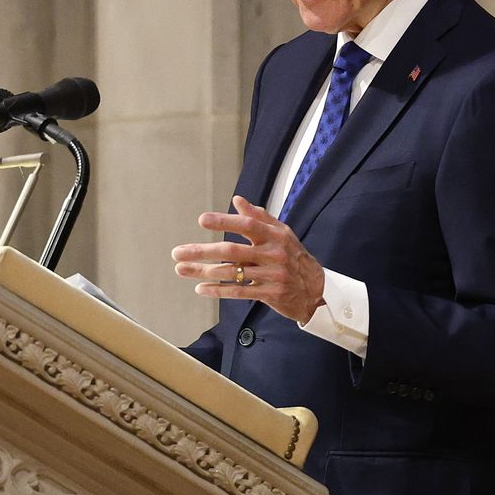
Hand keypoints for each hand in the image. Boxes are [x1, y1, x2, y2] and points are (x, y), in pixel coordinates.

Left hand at [171, 195, 325, 323]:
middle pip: (232, 251)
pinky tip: (201, 288)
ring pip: (231, 273)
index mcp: (274, 235)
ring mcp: (271, 275)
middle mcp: (273, 254)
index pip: (247, 224)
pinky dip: (218, 290)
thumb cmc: (295, 257)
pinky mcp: (270, 294)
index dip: (225, 221)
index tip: (202, 220)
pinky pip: (239, 292)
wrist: (317, 289)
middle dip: (202, 251)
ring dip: (203, 271)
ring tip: (181, 269)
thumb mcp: (283, 233)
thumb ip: (260, 217)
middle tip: (177, 252)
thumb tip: (238, 201)